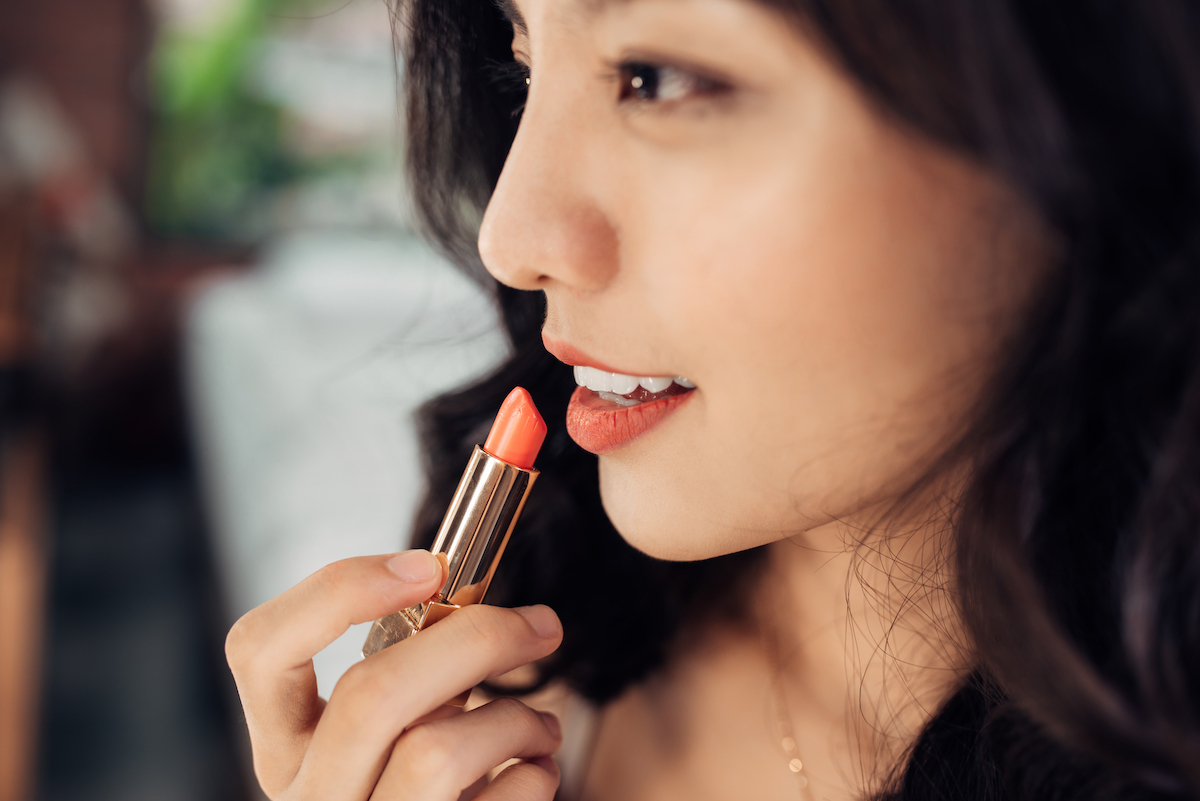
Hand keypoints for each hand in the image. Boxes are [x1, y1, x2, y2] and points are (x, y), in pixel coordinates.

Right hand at [225, 550, 563, 799]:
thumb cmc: (424, 787)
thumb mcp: (393, 727)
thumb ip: (409, 670)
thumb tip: (470, 599)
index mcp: (284, 747)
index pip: (260, 648)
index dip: (339, 591)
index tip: (427, 566)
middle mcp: (310, 797)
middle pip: (370, 694)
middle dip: (472, 640)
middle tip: (539, 625)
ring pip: (432, 754)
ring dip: (512, 719)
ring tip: (541, 722)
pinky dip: (532, 775)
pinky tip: (535, 769)